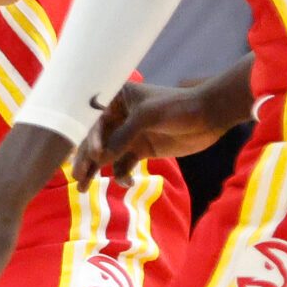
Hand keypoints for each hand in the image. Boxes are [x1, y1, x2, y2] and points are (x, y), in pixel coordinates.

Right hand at [71, 79, 227, 182]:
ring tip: (83, 187)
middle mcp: (119, 116)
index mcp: (117, 99)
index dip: (91, 138)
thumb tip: (100, 159)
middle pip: (97, 140)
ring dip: (97, 170)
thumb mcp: (147, 117)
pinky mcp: (141, 149)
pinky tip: (127, 183)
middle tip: (76, 177)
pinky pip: (124, 164)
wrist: (209, 116)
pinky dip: (122, 175)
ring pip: (107, 154)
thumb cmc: (177, 107)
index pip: (95, 120)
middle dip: (86, 159)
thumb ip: (123, 136)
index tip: (97, 155)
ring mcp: (130, 134)